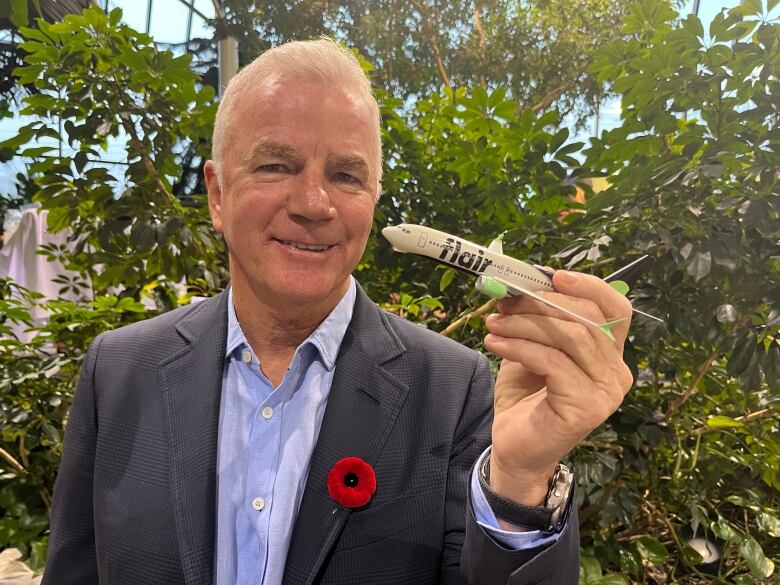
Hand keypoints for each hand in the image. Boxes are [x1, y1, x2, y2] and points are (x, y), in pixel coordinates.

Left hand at [483, 270, 633, 506]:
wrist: (515, 448)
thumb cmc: (526, 397)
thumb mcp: (532, 348)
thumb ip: (537, 319)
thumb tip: (520, 282)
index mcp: (610, 355)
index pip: (617, 309)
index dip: (590, 286)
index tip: (553, 275)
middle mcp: (617, 373)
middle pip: (588, 319)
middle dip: (542, 302)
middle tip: (506, 301)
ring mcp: (605, 392)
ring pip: (569, 337)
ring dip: (525, 323)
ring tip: (494, 323)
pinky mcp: (586, 407)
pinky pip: (552, 361)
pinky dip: (519, 346)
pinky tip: (495, 344)